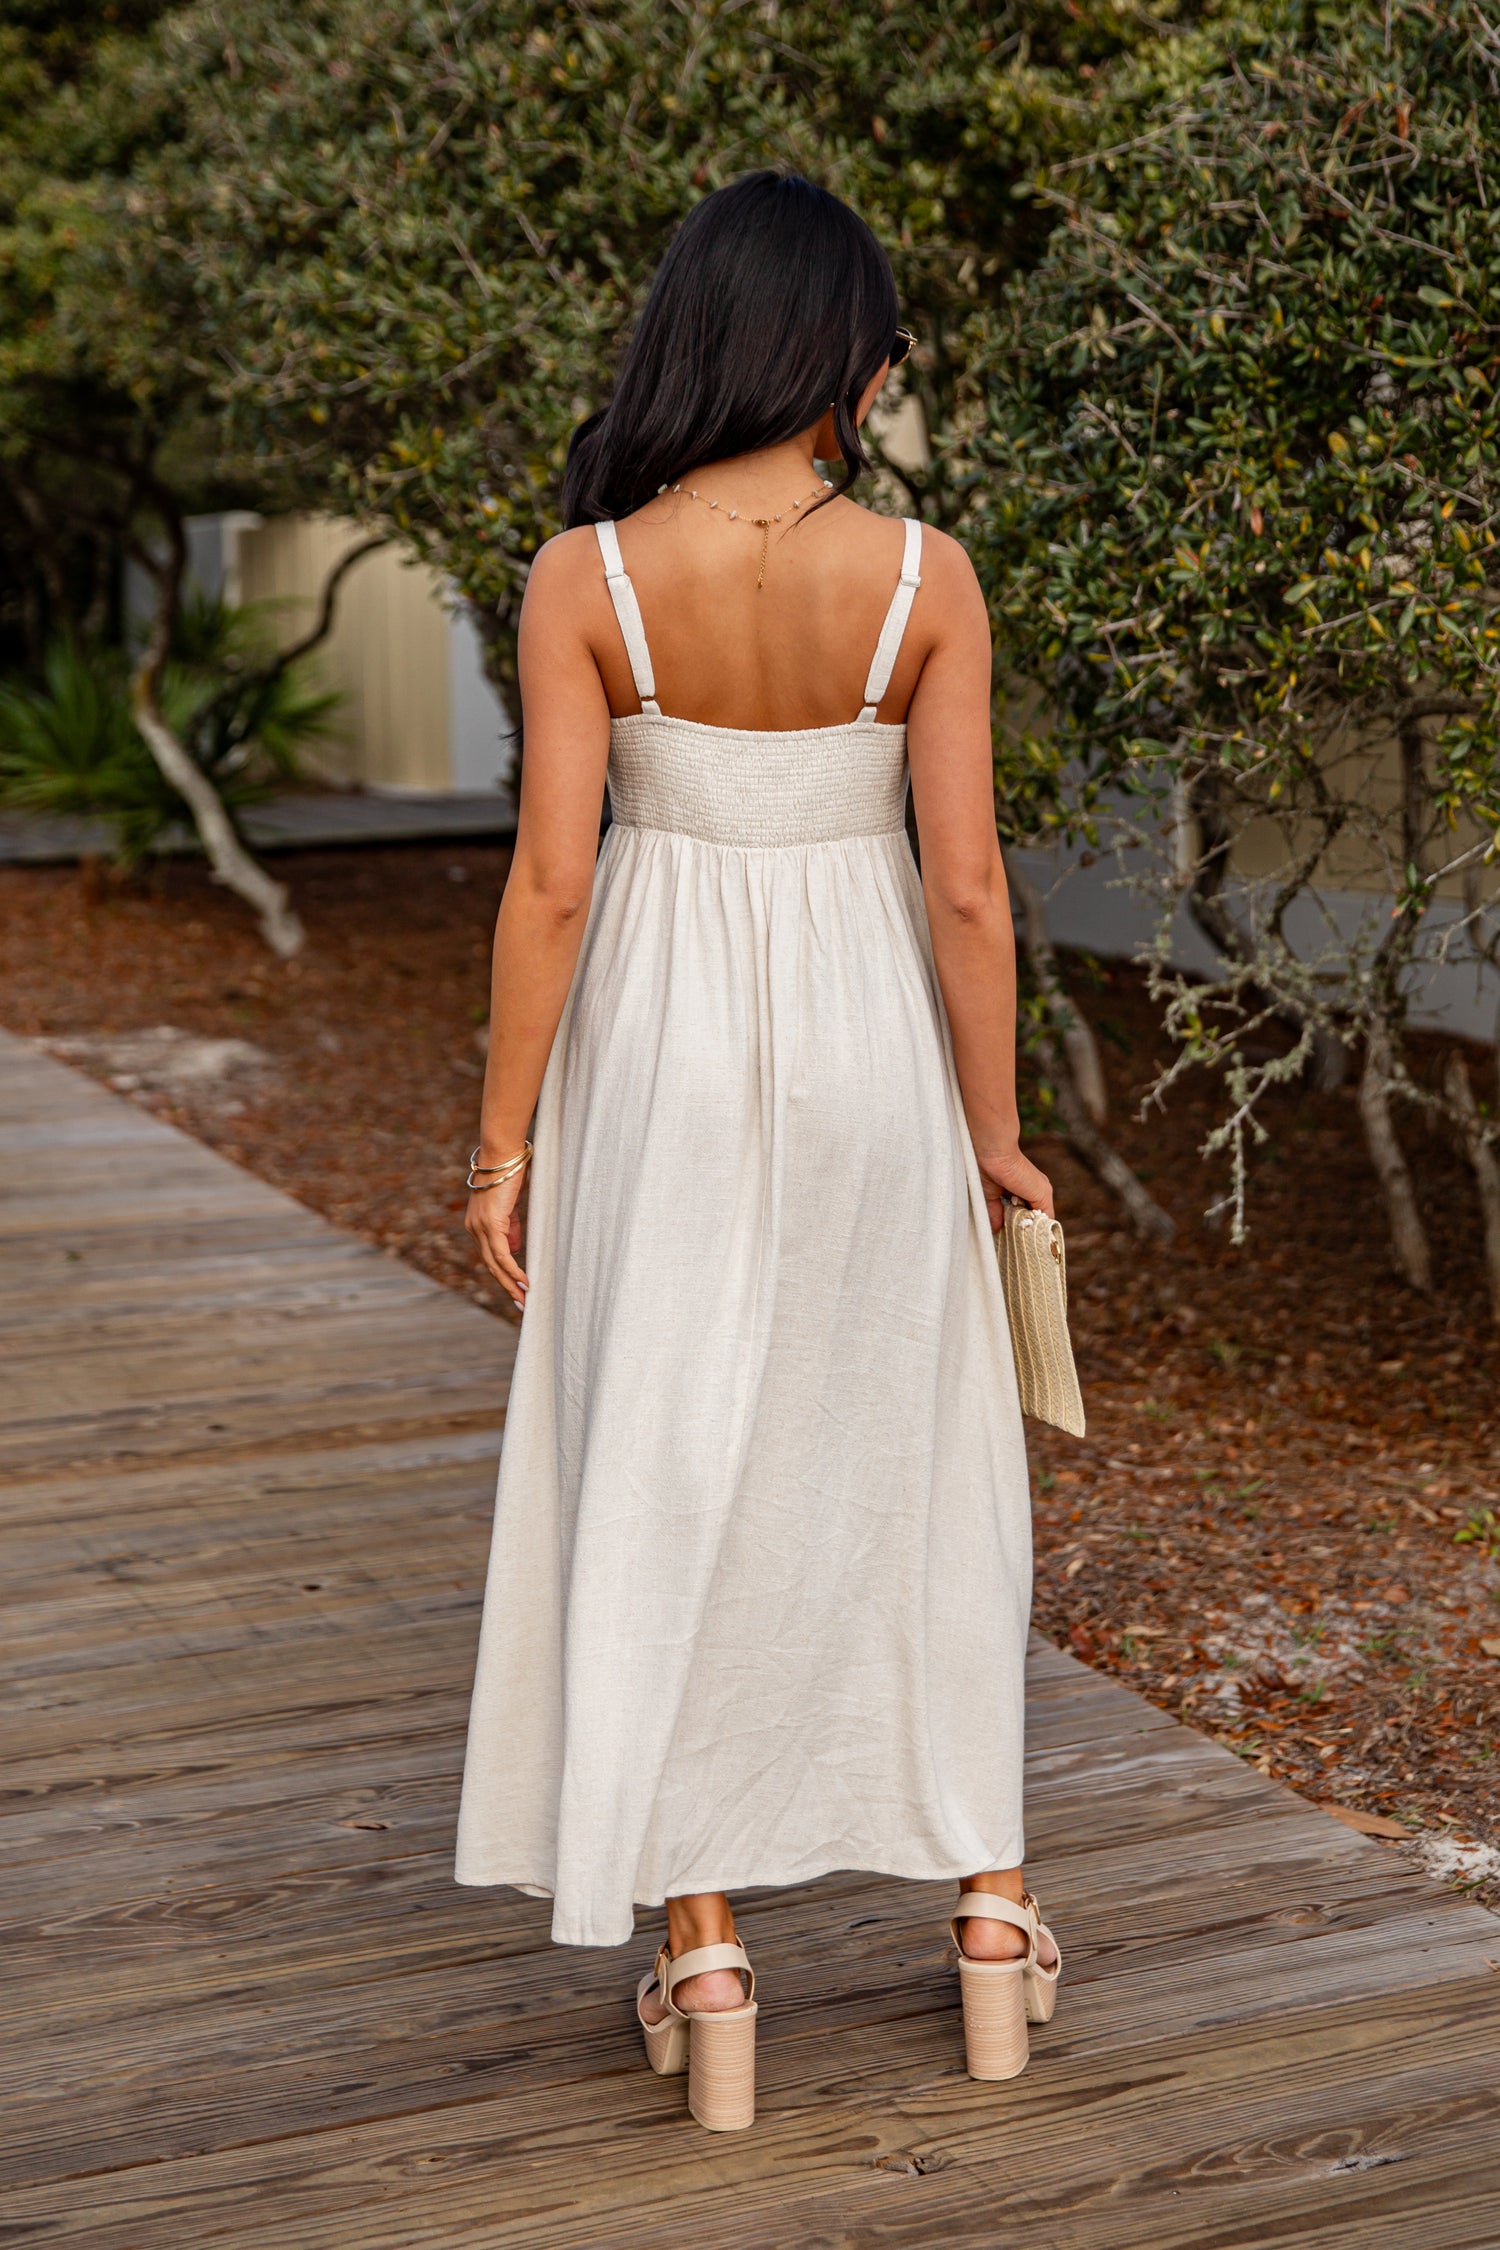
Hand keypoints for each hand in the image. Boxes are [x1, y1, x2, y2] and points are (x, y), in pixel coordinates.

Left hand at [465, 1171, 528, 1309]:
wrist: (502, 1154)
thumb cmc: (509, 1172)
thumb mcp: (510, 1205)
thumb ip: (511, 1226)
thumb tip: (515, 1248)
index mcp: (477, 1224)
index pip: (490, 1255)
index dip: (503, 1274)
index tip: (516, 1289)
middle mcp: (474, 1228)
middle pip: (490, 1265)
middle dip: (506, 1287)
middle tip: (521, 1304)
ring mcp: (481, 1227)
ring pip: (495, 1264)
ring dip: (511, 1284)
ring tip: (525, 1300)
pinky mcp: (491, 1224)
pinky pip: (502, 1254)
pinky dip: (513, 1270)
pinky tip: (525, 1282)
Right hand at [974, 1141, 1053, 1234]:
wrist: (993, 1152)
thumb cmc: (986, 1166)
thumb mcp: (989, 1194)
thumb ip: (995, 1211)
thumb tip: (995, 1228)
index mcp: (1022, 1186)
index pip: (1026, 1210)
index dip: (1020, 1223)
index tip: (1011, 1236)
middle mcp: (1035, 1188)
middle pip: (1034, 1215)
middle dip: (1024, 1227)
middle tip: (1015, 1243)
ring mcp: (1040, 1191)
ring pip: (1040, 1218)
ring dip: (1030, 1230)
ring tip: (1020, 1243)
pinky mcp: (1042, 1194)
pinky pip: (1045, 1219)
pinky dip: (1037, 1229)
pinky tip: (1028, 1239)